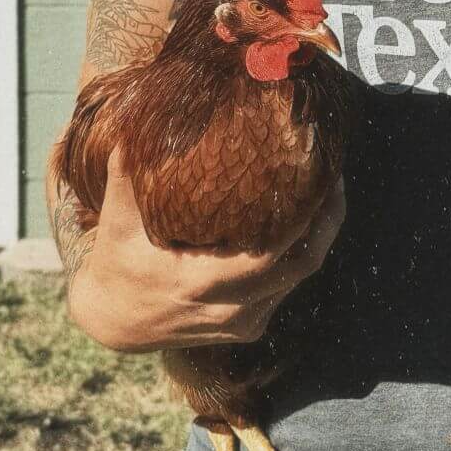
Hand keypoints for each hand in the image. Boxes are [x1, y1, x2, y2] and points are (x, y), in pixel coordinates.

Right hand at [68, 149, 344, 353]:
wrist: (115, 320)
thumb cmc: (118, 261)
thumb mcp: (117, 219)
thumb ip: (125, 174)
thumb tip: (133, 123)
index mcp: (200, 283)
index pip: (273, 253)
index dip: (304, 218)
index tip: (318, 177)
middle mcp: (229, 310)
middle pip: (302, 265)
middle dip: (326, 221)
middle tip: (335, 178)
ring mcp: (242, 323)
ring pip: (298, 277)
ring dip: (317, 237)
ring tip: (327, 193)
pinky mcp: (249, 327)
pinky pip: (286, 288)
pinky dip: (299, 255)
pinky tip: (304, 222)